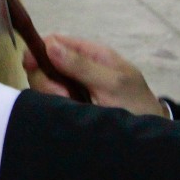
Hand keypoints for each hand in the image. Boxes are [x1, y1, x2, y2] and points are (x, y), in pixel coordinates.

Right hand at [25, 34, 167, 117]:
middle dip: (47, 80)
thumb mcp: (112, 83)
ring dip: (51, 95)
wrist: (148, 138)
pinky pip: (51, 102)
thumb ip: (82, 65)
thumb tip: (50, 46)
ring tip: (71, 106)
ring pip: (45, 84)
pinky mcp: (71, 107)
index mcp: (92, 54)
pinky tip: (68, 114)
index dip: (39, 50)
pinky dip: (54, 107)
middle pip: (45, 64)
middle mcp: (79, 68)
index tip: (31, 65)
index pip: (56, 41)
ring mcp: (75, 88)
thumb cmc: (136, 105)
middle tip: (64, 97)